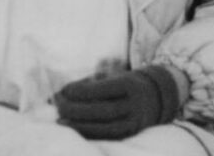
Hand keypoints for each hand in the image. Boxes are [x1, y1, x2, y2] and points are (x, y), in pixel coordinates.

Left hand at [54, 65, 182, 139]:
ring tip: (60, 122)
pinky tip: (75, 131)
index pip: (104, 89)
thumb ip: (86, 84)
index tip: (63, 90)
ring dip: (80, 126)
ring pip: (106, 128)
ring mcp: (135, 122)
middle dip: (77, 109)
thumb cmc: (122, 83)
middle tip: (57, 105)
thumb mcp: (110, 76)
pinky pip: (109, 138)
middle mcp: (135, 104)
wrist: (156, 95)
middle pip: (103, 110)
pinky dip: (90, 135)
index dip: (81, 91)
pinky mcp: (132, 133)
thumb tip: (60, 94)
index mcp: (129, 84)